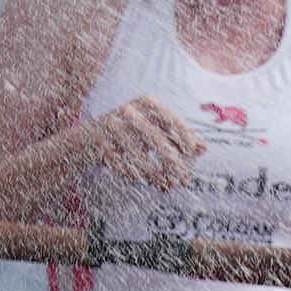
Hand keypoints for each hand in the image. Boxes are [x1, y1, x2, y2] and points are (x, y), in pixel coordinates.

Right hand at [80, 94, 202, 189]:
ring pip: (139, 156)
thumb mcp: (152, 130)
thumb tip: (204, 148)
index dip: (184, 138)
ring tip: (168, 187)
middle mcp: (128, 110)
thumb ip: (176, 136)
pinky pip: (120, 164)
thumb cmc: (128, 134)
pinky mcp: (98, 142)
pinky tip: (141, 179)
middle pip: (156, 140)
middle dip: (173, 163)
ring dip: (156, 175)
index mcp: (146, 103)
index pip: (170, 120)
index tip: (193, 156)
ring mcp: (111, 125)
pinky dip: (132, 174)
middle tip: (185, 179)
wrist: (85, 139)